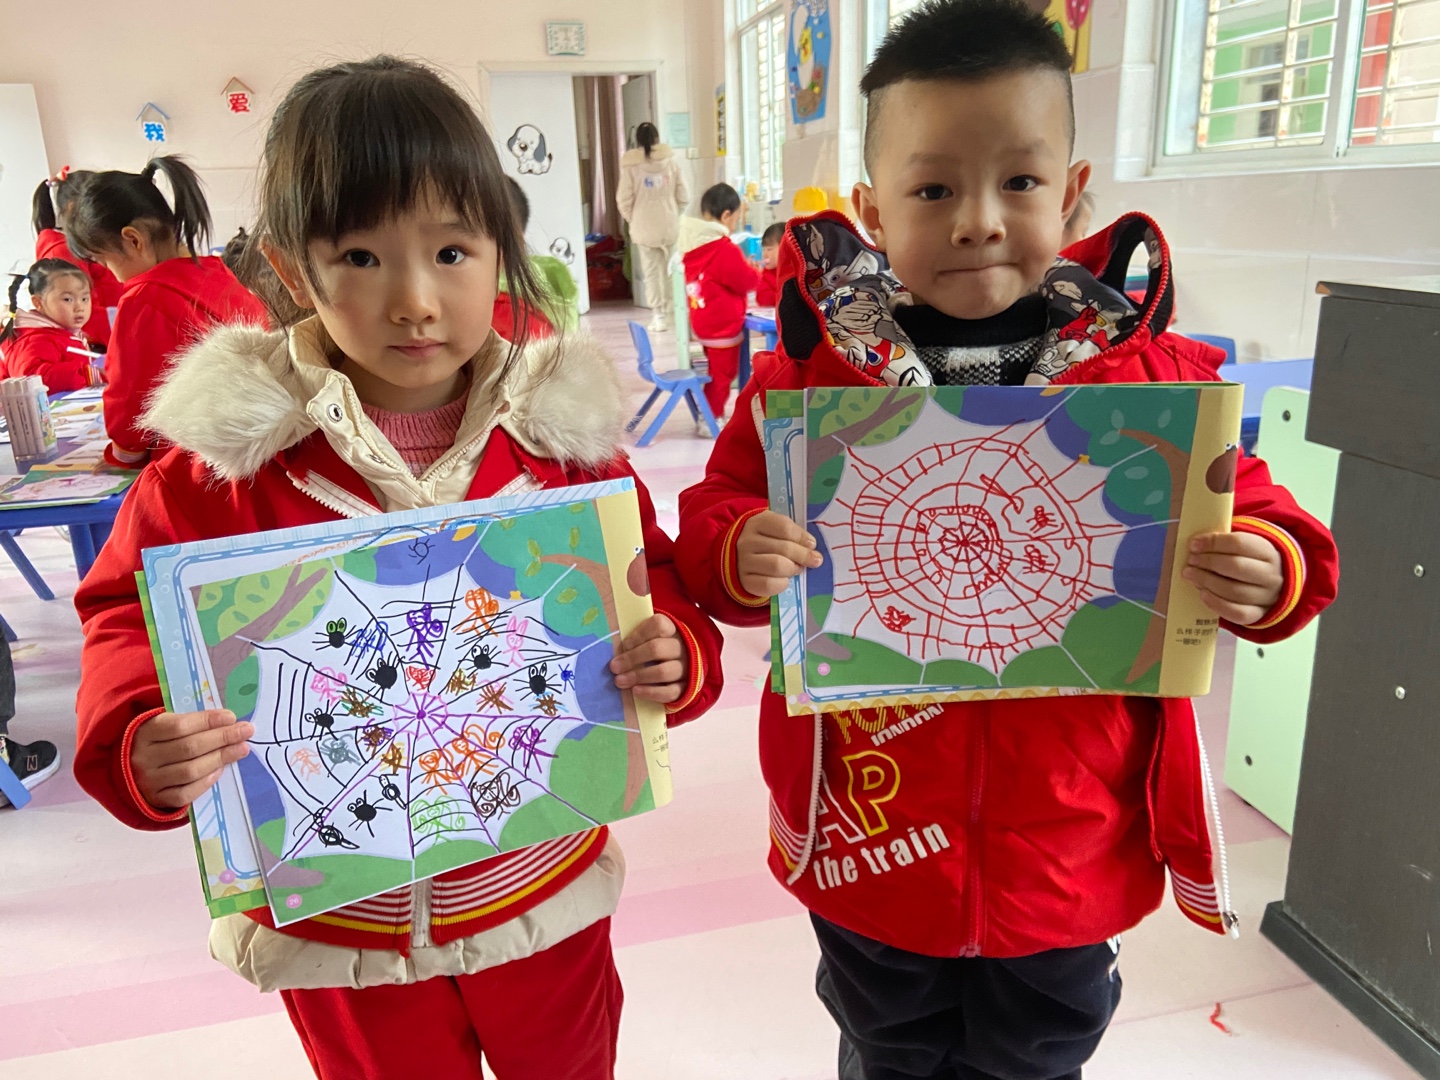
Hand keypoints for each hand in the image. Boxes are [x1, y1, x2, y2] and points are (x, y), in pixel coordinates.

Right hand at [130, 709, 252, 809]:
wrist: (128, 772)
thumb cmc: (156, 743)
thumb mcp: (163, 726)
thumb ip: (190, 724)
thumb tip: (228, 722)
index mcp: (144, 733)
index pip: (180, 726)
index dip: (208, 721)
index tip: (231, 717)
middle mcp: (144, 758)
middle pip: (189, 748)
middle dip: (222, 738)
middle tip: (246, 731)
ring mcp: (149, 781)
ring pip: (190, 771)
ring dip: (220, 759)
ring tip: (241, 749)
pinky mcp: (156, 800)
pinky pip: (185, 794)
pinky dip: (205, 782)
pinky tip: (220, 771)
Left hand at [610, 614, 689, 704]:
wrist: (684, 668)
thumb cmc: (660, 650)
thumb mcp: (652, 638)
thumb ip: (638, 639)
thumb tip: (617, 650)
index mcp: (673, 630)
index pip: (658, 625)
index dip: (638, 635)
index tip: (624, 645)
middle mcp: (682, 648)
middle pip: (657, 648)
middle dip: (632, 658)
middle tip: (614, 667)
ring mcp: (686, 668)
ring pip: (663, 671)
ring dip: (638, 676)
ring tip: (620, 681)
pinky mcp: (686, 688)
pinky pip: (670, 692)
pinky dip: (651, 692)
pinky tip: (636, 691)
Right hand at [737, 510, 822, 598]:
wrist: (737, 557)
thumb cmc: (764, 540)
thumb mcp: (773, 529)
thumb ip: (791, 533)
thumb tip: (811, 548)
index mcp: (757, 523)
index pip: (784, 527)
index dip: (802, 536)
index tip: (811, 544)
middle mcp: (747, 541)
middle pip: (784, 548)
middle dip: (804, 556)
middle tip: (814, 560)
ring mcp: (744, 562)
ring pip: (777, 566)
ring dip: (793, 569)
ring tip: (797, 568)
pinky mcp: (745, 580)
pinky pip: (769, 584)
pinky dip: (782, 583)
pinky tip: (784, 579)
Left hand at [1183, 532, 1283, 625]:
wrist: (1270, 586)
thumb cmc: (1248, 562)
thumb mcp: (1244, 548)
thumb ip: (1223, 543)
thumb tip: (1195, 543)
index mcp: (1268, 552)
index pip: (1239, 543)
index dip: (1213, 543)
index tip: (1193, 544)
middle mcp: (1271, 575)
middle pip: (1236, 566)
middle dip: (1208, 562)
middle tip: (1191, 561)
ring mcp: (1266, 597)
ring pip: (1234, 591)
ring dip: (1207, 582)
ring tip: (1190, 575)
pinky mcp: (1258, 614)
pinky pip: (1237, 613)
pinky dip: (1216, 604)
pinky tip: (1202, 594)